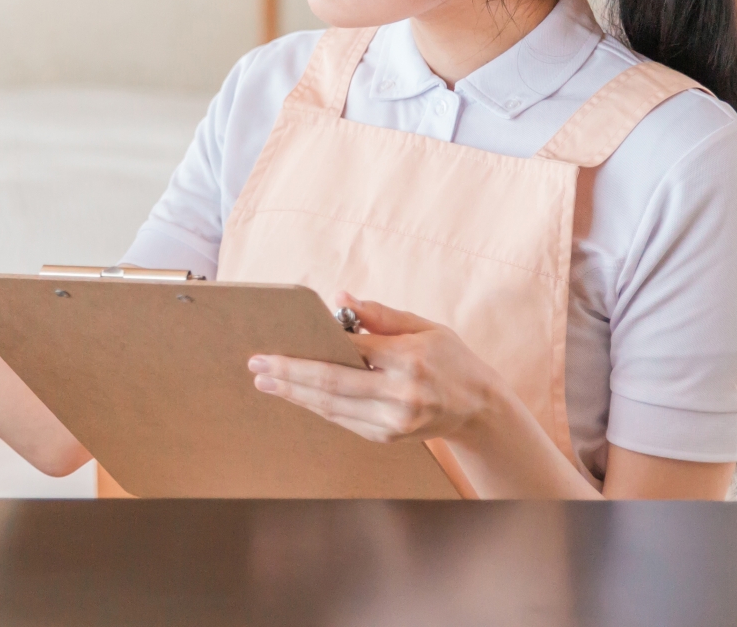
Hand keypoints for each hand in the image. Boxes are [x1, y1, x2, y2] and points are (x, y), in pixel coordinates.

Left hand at [247, 294, 503, 443]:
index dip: (310, 350)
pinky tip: (296, 394)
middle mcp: (401, 395)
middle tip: (257, 367)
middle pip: (334, 384)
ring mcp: (394, 421)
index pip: (351, 352)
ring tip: (266, 382)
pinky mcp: (387, 437)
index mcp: (411, 360)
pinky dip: (318, 406)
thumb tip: (338, 299)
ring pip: (334, 407)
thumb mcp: (425, 327)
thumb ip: (380, 314)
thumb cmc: (451, 360)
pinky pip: (343, 420)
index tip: (277, 345)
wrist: (479, 409)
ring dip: (296, 394)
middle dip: (290, 375)